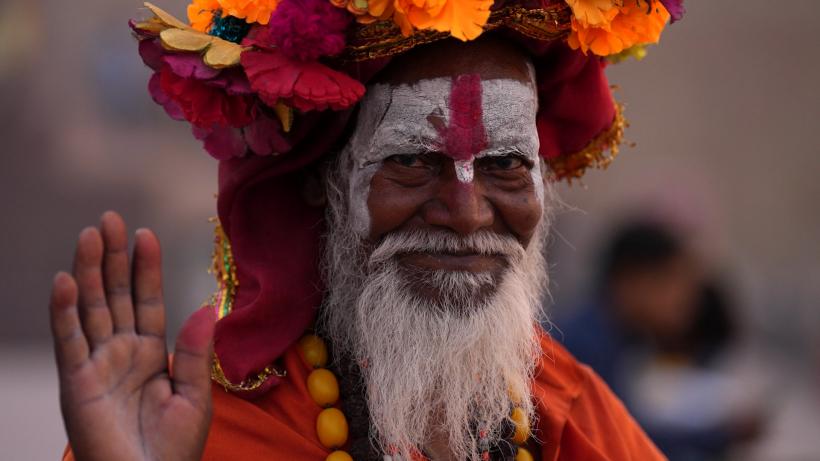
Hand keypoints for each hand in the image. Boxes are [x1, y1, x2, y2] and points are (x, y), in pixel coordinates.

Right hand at [50, 212, 214, 460]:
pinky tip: (66, 281)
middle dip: (113, 258)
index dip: (146, 268)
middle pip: (115, 295)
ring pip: (92, 309)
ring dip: (90, 272)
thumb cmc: (172, 448)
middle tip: (110, 219)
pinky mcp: (77, 383)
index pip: (147, 300)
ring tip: (90, 235)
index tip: (146, 233)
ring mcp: (97, 364)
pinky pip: (70, 341)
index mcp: (151, 353)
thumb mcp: (194, 396)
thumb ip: (195, 353)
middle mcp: (121, 352)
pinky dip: (65, 311)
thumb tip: (205, 308)